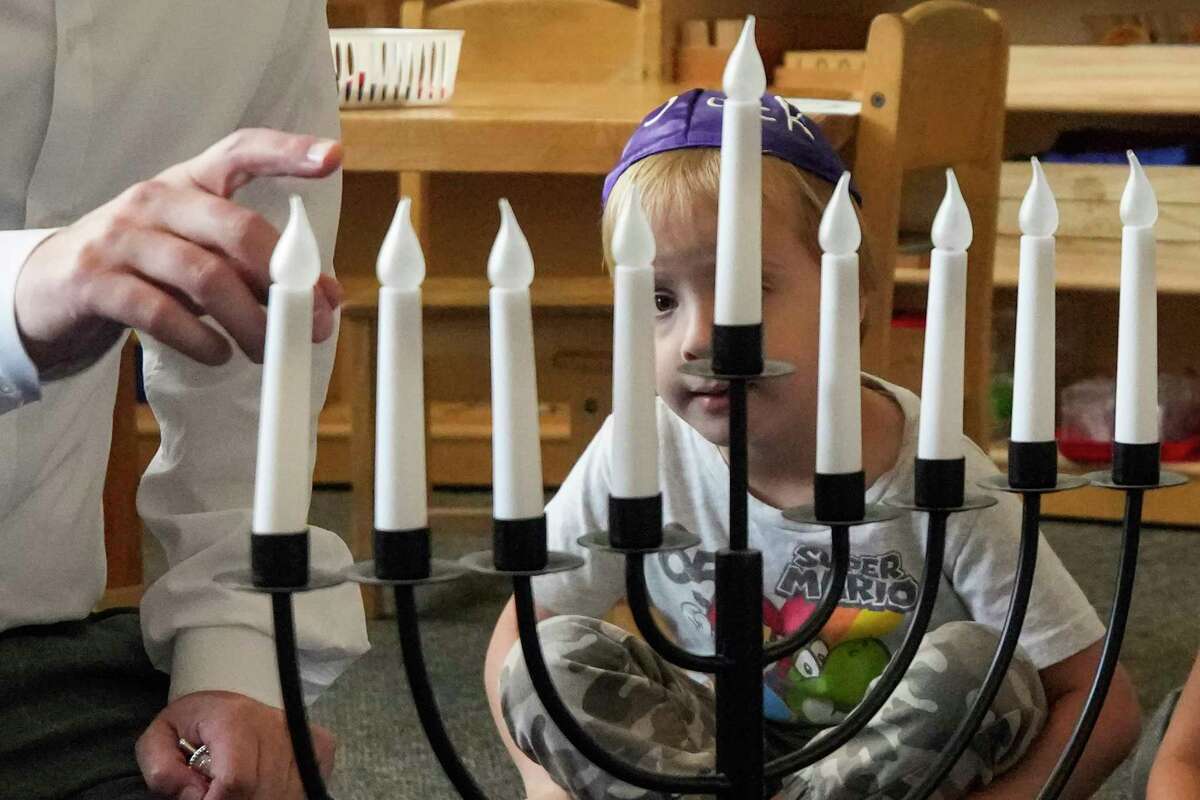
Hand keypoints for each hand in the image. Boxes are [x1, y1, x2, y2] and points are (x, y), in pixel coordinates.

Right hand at [14, 128, 343, 374]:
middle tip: (315, 322)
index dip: (286, 152)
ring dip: (251, 321)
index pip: (240, 151)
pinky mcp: (95, 282)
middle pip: (237, 229)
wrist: (51, 288)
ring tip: (268, 351)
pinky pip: (160, 312)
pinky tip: (219, 355)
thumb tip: (325, 298)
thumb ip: (258, 269)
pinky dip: (200, 339)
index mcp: (189, 183)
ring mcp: (122, 239)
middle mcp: (156, 201)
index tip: (332, 157)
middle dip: (286, 281)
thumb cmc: (145, 268)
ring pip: (205, 277)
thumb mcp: (201, 255)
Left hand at [135, 689, 335, 799]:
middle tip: (218, 791)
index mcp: (234, 720)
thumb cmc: (195, 721)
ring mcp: (302, 736)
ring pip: (285, 794)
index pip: (236, 781)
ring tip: (237, 786)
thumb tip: (194, 795)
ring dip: (259, 797)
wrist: (228, 696)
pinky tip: (264, 783)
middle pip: (261, 792)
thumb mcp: (160, 739)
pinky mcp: (320, 745)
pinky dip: (283, 792)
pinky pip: (305, 785)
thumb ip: (162, 770)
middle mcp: (275, 725)